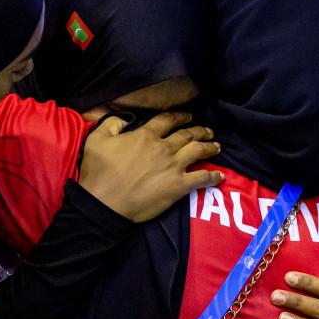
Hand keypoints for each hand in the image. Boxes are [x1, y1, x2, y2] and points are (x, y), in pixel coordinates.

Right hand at [77, 112, 222, 222]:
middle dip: (200, 130)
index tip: (187, 115)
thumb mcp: (97, 139)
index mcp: (145, 135)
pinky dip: (213, 177)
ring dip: (210, 147)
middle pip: (187, 134)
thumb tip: (122, 119)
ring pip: (198, 151)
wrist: (104, 202)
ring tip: (217, 146)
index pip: (167, 120)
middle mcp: (163, 148)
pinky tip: (220, 176)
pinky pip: (202, 179)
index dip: (179, 116)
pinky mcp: (178, 186)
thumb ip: (111, 124)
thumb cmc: (98, 172)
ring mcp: (174, 166)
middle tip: (208, 130)